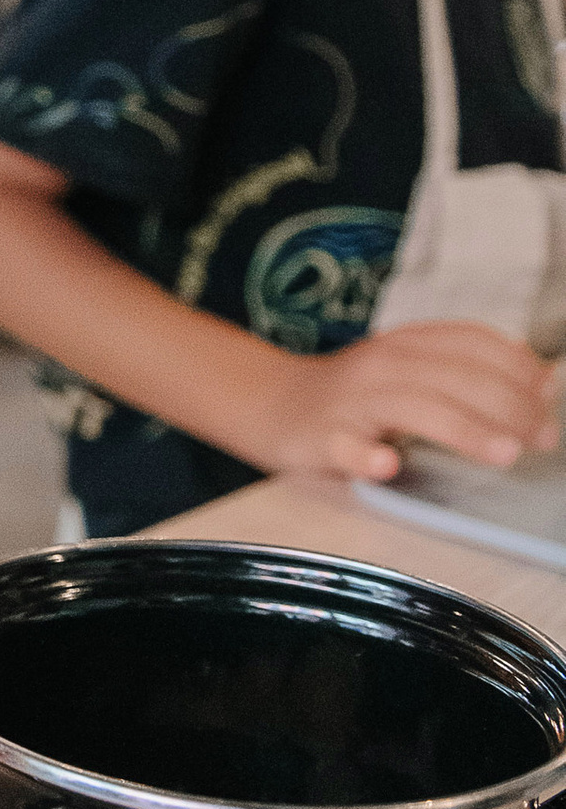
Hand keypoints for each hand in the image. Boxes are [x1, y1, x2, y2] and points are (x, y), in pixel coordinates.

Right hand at [241, 323, 560, 484]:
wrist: (271, 403)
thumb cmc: (357, 396)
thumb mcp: (412, 369)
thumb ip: (469, 373)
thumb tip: (546, 383)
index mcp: (408, 343)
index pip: (471, 342)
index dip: (518, 367)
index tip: (550, 398)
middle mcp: (382, 364)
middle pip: (454, 377)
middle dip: (508, 406)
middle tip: (543, 438)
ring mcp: (351, 401)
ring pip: (413, 407)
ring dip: (463, 429)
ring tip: (504, 454)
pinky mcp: (320, 437)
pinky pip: (344, 446)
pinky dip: (365, 455)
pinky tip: (388, 466)